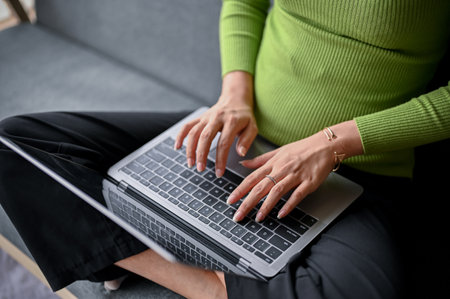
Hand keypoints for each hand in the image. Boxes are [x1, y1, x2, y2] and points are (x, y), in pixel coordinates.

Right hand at [174, 71, 257, 176]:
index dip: (220, 159)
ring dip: (190, 149)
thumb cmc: (244, 117)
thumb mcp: (252, 127)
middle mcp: (217, 118)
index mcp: (231, 121)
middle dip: (201, 154)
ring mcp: (206, 117)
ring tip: (191, 163)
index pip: (224, 143)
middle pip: (205, 137)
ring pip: (194, 132)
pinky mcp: (200, 118)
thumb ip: (247, 140)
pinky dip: (180, 136)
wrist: (235, 99)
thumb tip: (240, 153)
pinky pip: (187, 125)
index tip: (219, 173)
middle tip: (200, 169)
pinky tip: (177, 147)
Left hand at [228, 120, 363, 221]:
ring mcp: (295, 175)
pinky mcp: (308, 182)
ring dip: (266, 205)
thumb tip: (243, 164)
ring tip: (258, 217)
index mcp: (273, 163)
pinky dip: (289, 205)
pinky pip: (297, 195)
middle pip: (261, 187)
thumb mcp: (278, 151)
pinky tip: (281, 214)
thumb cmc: (302, 149)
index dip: (240, 190)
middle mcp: (281, 169)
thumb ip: (260, 160)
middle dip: (247, 202)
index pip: (252, 178)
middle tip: (238, 215)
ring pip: (277, 191)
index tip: (230, 200)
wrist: (325, 145)